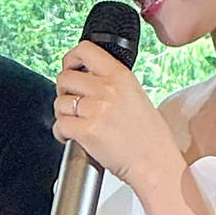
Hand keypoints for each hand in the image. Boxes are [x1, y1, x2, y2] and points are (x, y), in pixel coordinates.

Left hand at [54, 41, 185, 199]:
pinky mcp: (88, 131)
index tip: (70, 69)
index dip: (70, 59)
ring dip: (62, 114)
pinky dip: (61, 133)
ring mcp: (97, 109)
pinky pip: (59, 125)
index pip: (85, 50)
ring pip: (59, 103)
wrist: (155, 164)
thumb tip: (86, 77)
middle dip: (63, 91)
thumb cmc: (149, 137)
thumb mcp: (136, 95)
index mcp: (120, 76)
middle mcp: (108, 89)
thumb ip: (112, 83)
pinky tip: (70, 137)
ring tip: (75, 123)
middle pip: (65, 77)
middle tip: (72, 103)